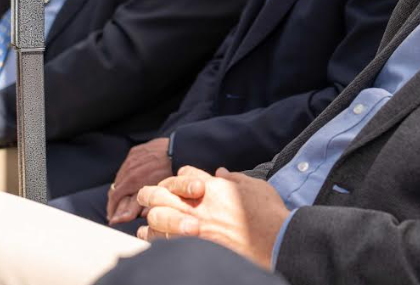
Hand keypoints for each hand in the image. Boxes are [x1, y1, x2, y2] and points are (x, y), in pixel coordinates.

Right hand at [107, 137, 172, 223]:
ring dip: (121, 186)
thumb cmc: (171, 175)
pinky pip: (127, 165)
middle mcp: (128, 168)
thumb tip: (118, 219)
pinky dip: (127, 174)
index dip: (112, 209)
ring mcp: (132, 158)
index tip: (113, 217)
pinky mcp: (136, 151)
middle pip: (116, 186)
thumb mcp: (153, 195)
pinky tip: (133, 180)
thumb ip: (134, 207)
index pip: (114, 197)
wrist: (180, 152)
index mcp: (131, 180)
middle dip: (116, 199)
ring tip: (126, 196)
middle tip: (118, 210)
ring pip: (120, 175)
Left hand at [137, 167, 287, 269]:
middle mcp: (198, 205)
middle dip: (151, 192)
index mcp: (212, 187)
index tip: (180, 182)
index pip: (185, 173)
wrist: (274, 240)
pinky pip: (163, 240)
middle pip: (162, 192)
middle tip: (145, 193)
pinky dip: (154, 237)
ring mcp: (194, 227)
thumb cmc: (267, 212)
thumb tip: (220, 172)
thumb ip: (234, 178)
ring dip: (149, 216)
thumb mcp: (253, 185)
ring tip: (145, 218)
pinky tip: (150, 236)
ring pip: (156, 217)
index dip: (181, 177)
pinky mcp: (193, 246)